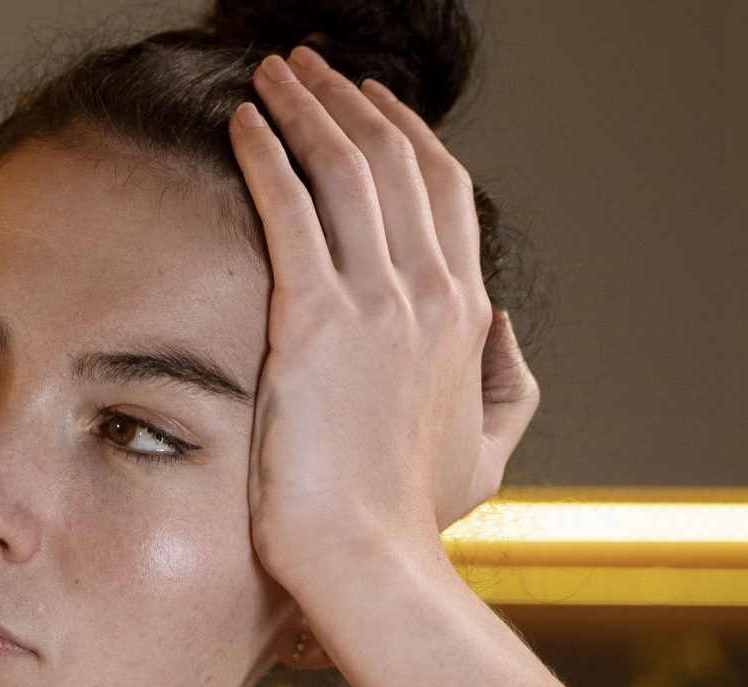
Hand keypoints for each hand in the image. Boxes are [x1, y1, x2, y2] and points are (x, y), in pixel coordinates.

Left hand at [230, 46, 536, 591]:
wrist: (369, 561)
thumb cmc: (411, 521)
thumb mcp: (486, 451)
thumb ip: (504, 385)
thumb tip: (502, 331)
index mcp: (465, 318)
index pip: (441, 193)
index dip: (406, 135)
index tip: (369, 102)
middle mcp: (431, 296)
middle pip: (396, 162)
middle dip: (349, 99)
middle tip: (308, 64)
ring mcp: (377, 307)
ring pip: (347, 170)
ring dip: (307, 107)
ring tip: (271, 72)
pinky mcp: (314, 325)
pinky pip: (292, 213)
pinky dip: (269, 157)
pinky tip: (243, 124)